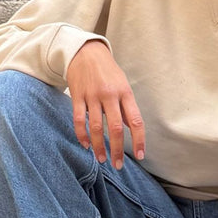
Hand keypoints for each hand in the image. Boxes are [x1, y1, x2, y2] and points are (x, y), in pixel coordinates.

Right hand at [66, 40, 145, 170]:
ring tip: (102, 159)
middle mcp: (109, 95)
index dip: (139, 140)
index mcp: (125, 93)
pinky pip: (78, 120)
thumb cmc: (108, 71)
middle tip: (117, 165)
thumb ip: (126, 107)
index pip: (135, 120)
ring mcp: (92, 96)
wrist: (85, 51)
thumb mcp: (122, 85)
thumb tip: (130, 129)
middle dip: (117, 149)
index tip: (139, 155)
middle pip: (115, 128)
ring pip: (95, 127)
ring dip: (98, 146)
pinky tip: (86, 145)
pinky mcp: (77, 96)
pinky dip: (82, 135)